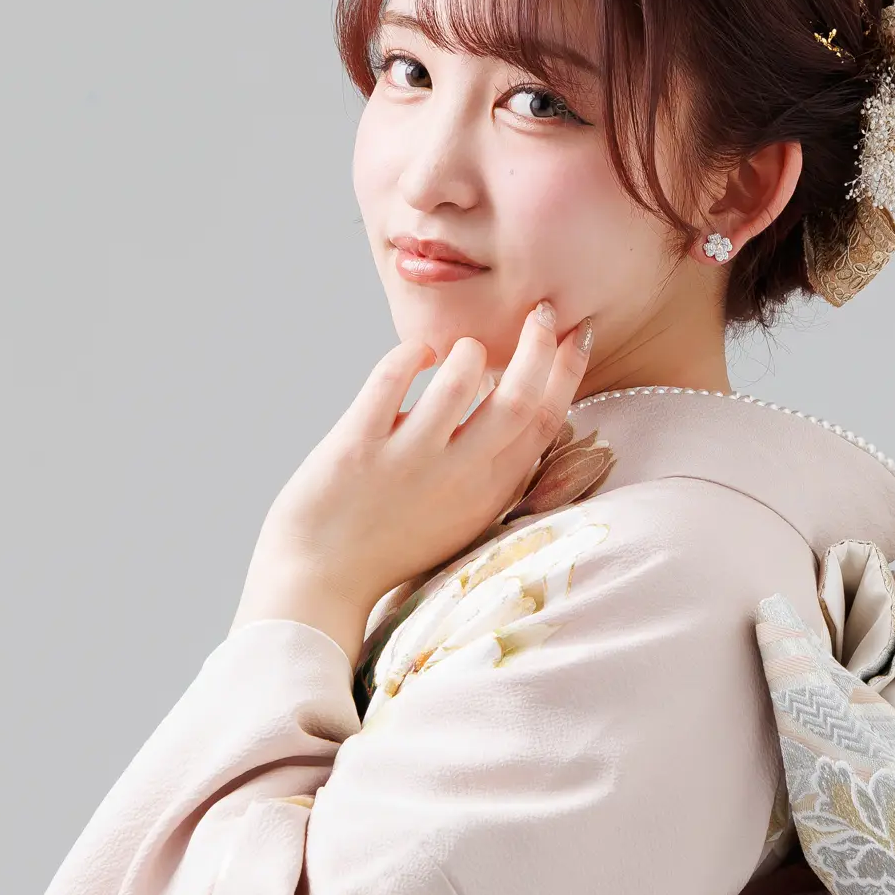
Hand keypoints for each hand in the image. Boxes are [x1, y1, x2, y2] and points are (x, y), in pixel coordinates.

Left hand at [230, 302, 594, 664]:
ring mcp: (408, 460)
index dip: (567, 373)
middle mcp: (457, 477)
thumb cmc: (390, 546)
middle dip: (539, 346)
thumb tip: (506, 399)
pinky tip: (419, 356)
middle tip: (540, 311)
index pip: (544, 425)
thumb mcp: (460, 515)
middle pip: (519, 399)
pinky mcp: (357, 446)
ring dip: (469, 351)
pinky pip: (392, 377)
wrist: (320, 584)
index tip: (574, 334)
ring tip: (461, 350)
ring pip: (462, 379)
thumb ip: (488, 468)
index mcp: (487, 494)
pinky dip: (413, 354)